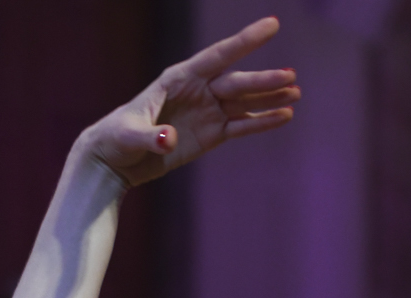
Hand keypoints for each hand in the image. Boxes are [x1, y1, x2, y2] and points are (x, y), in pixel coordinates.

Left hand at [79, 17, 298, 187]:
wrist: (114, 160)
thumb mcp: (127, 136)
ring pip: (244, 102)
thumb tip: (170, 139)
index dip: (245, 41)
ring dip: (270, 98)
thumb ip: (149, 136)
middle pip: (236, 82)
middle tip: (290, 78)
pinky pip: (241, 126)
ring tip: (296, 94)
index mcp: (178, 78)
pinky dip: (261, 122)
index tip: (272, 24)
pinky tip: (284, 117)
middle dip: (262, 81)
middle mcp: (198, 90)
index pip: (217, 56)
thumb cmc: (116, 138)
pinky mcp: (212, 135)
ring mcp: (208, 111)